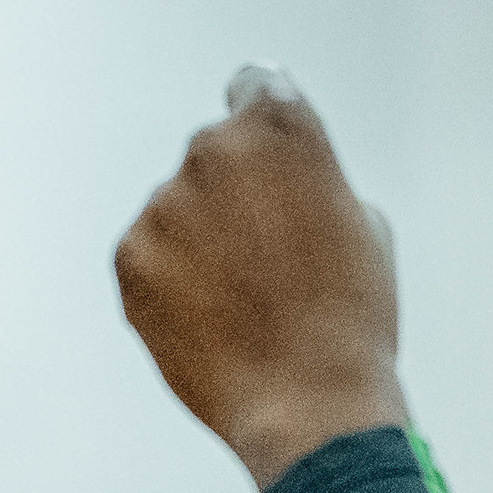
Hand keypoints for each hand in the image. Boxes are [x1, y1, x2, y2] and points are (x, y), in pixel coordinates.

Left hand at [115, 67, 405, 488]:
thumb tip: (284, 186)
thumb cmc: (350, 320)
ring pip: (178, 210)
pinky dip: (169, 281)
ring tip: (242, 304)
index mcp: (280, 125)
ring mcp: (164, 202)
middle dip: (233, 194)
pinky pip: (148, 255)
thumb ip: (313, 181)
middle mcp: (212, 149)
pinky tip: (210, 321)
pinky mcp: (129, 256)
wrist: (309, 406)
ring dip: (199, 241)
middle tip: (267, 260)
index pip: (254, 86)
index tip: (265, 158)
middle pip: (214, 156)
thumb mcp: (362, 223)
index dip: (264, 125)